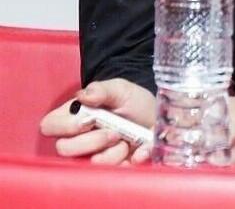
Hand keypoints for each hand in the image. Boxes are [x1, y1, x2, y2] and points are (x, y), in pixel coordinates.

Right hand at [39, 79, 155, 165]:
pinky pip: (111, 175)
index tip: (88, 120)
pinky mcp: (111, 169)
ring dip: (112, 152)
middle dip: (92, 141)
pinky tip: (138, 151)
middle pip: (64, 149)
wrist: (156, 117)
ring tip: (126, 140)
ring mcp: (93, 155)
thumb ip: (101, 90)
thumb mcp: (120, 89)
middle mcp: (78, 138)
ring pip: (88, 164)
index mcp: (75, 116)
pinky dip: (128, 162)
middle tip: (113, 132)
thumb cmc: (133, 101)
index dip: (64, 126)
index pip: (49, 126)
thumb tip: (83, 96)